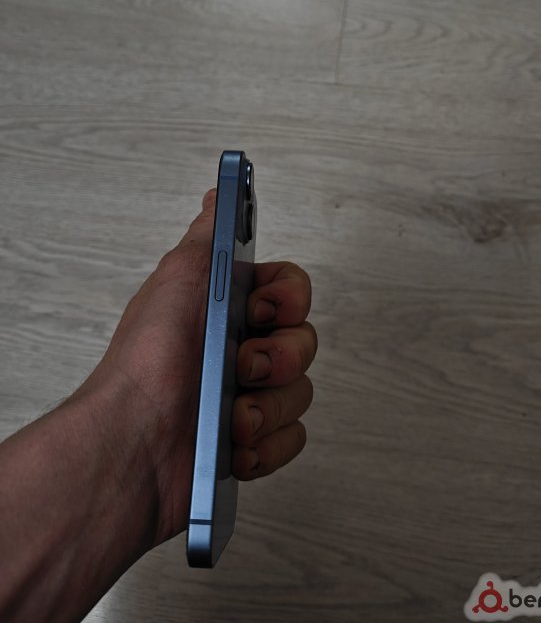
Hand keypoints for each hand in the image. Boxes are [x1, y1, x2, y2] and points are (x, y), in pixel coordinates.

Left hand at [79, 188, 316, 546]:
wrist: (135, 444)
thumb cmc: (151, 358)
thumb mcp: (182, 276)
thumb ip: (212, 235)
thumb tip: (219, 194)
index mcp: (230, 310)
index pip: (292, 293)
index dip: (288, 302)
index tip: (260, 311)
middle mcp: (242, 350)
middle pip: (304, 343)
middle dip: (279, 359)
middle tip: (241, 367)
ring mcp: (249, 399)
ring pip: (301, 393)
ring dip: (266, 408)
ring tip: (230, 418)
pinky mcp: (252, 445)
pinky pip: (292, 438)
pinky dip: (264, 447)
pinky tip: (232, 447)